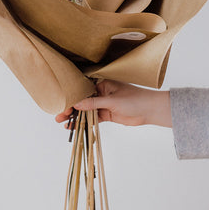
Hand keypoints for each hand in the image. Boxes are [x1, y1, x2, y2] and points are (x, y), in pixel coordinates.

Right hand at [55, 80, 171, 127]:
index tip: (63, 103)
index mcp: (102, 83)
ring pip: (86, 110)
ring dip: (76, 116)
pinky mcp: (107, 114)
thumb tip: (77, 104)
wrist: (149, 110)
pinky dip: (84, 122)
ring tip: (63, 122)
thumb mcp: (112, 101)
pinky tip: (74, 126)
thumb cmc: (134, 99)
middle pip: (83, 100)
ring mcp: (104, 104)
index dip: (72, 96)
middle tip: (59, 115)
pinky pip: (93, 118)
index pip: (84, 89)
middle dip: (71, 108)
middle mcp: (101, 92)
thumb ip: (94, 103)